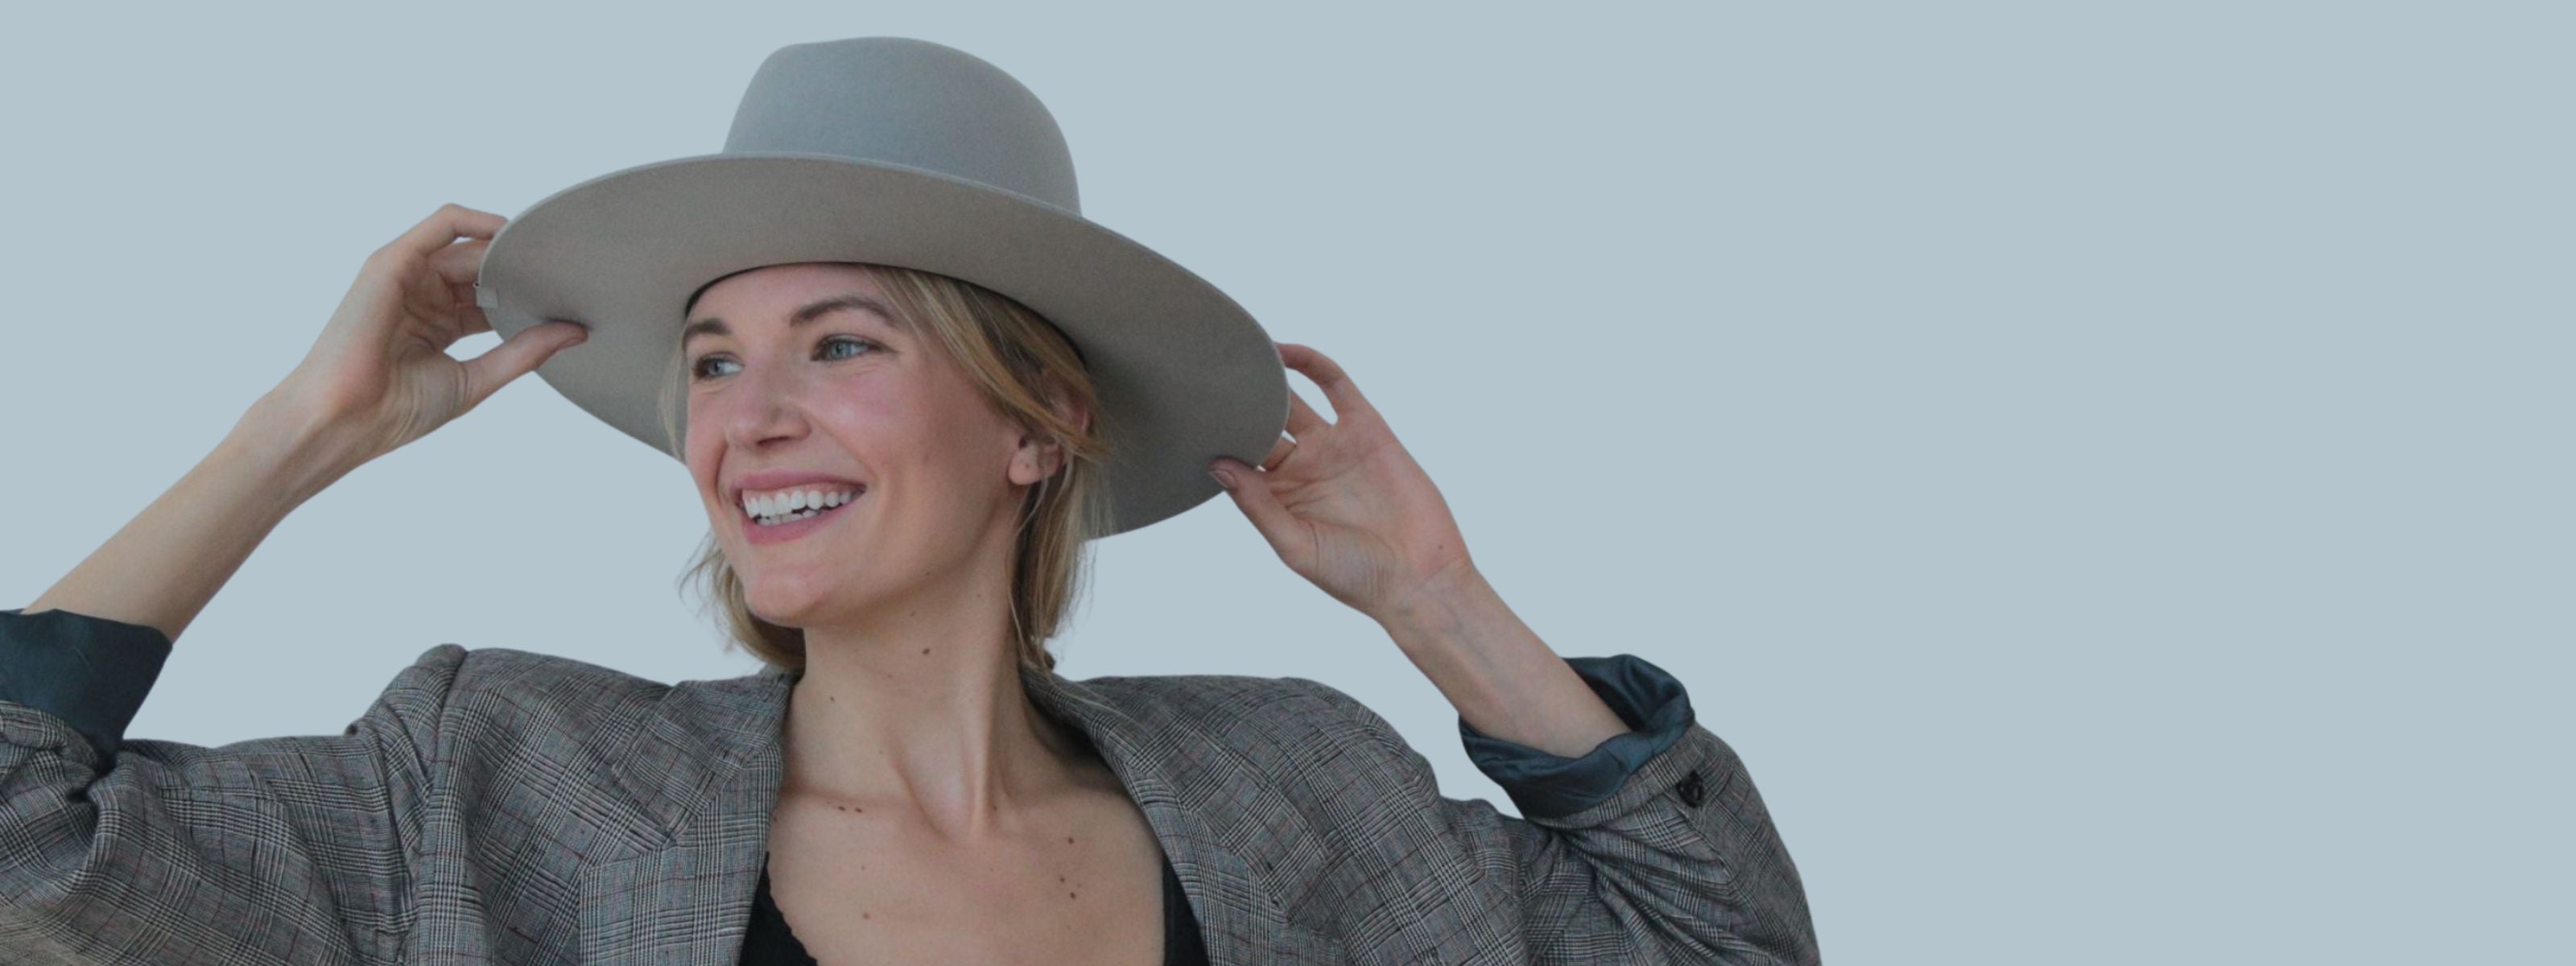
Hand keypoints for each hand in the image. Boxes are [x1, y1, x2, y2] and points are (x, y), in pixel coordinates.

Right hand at [265, 203, 588, 469]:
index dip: (530, 296)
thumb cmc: (397, 409)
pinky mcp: (393, 261)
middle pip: (485, 270)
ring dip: (508, 249)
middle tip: (569, 276)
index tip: (571, 299)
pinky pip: (441, 225)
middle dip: (525, 270)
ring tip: (548, 258)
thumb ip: (524, 352)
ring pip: (469, 247)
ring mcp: (408, 277)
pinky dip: (478, 221)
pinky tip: (511, 232)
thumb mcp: (477, 377)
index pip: (494, 298)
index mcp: (441, 325)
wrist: (346, 418)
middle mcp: (424, 297)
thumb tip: (575, 332)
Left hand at [1207, 343, 1475, 623]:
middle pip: (1259, 422)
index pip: (1238, 456)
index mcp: (1279, 496)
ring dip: (1267, 377)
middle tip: (1203, 376)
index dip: (1215, 437)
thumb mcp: (1295, 544)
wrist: (1418, 579)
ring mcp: (1334, 446)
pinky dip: (1311, 364)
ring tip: (1235, 353)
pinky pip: (1336, 386)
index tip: (1183, 417)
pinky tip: (1283, 351)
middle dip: (1234, 402)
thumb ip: (1257, 505)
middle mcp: (1303, 467)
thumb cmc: (1354, 576)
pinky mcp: (1367, 429)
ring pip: (1292, 399)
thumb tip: (1217, 465)